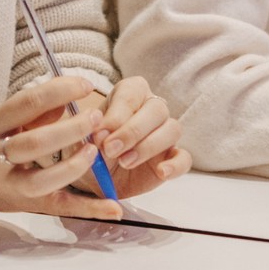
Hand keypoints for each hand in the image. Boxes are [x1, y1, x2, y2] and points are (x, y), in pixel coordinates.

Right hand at [0, 75, 111, 216]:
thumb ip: (33, 110)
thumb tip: (70, 98)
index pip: (28, 103)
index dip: (60, 91)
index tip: (85, 85)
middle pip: (35, 143)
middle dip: (70, 130)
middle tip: (96, 118)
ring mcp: (8, 185)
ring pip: (42, 179)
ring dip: (74, 165)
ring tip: (94, 150)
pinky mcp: (24, 205)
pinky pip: (59, 207)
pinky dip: (89, 208)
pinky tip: (112, 207)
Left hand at [91, 76, 192, 198]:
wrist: (97, 176)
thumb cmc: (92, 148)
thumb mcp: (84, 140)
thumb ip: (91, 135)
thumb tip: (101, 134)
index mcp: (129, 94)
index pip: (131, 93)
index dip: (116, 114)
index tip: (99, 135)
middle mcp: (150, 108)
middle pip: (156, 109)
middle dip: (132, 131)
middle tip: (110, 150)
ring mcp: (164, 133)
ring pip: (172, 129)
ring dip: (148, 147)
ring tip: (125, 162)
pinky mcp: (172, 157)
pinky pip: (184, 158)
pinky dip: (175, 165)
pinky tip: (161, 173)